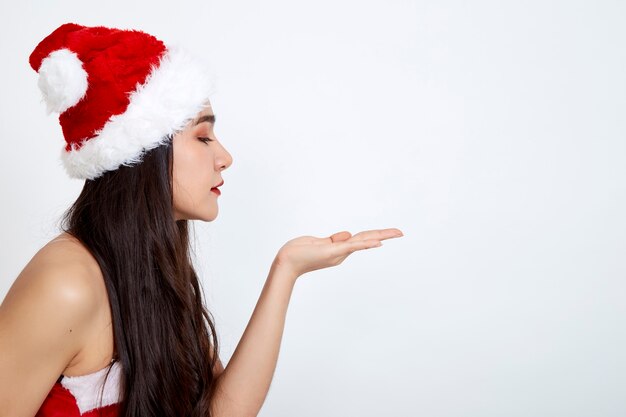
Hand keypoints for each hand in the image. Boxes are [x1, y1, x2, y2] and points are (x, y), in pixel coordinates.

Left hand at [273, 228, 403, 277]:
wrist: (286, 262)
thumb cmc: (298, 252)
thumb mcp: (318, 242)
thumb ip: (334, 239)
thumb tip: (349, 234)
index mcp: (339, 249)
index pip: (359, 240)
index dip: (374, 236)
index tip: (386, 235)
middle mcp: (342, 253)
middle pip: (366, 240)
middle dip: (384, 235)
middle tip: (401, 232)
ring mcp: (339, 253)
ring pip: (363, 241)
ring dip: (381, 236)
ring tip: (397, 233)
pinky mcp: (333, 252)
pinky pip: (352, 247)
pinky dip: (366, 244)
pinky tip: (378, 243)